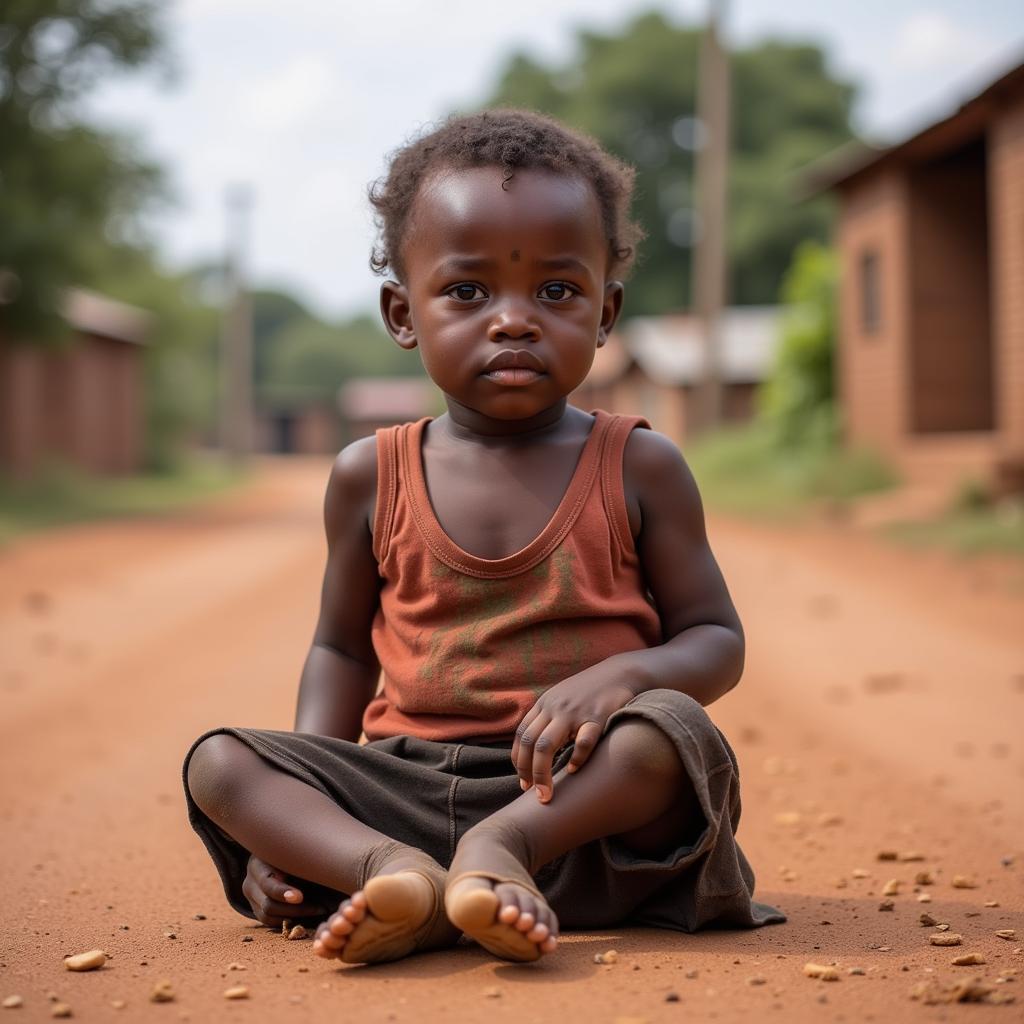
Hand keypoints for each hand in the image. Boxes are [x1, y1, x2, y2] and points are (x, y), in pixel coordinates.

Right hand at [241, 854, 327, 927]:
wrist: (275, 857)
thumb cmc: (290, 851)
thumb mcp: (292, 852)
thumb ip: (300, 860)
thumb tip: (322, 866)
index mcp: (258, 864)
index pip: (267, 883)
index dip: (283, 892)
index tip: (300, 897)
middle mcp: (250, 882)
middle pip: (268, 904)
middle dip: (295, 909)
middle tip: (320, 907)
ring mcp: (252, 898)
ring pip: (268, 916)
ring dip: (295, 916)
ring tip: (319, 909)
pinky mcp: (256, 909)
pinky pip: (270, 921)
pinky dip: (289, 920)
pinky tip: (308, 914)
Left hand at [511, 664, 639, 803]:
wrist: (619, 673)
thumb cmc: (589, 691)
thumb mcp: (561, 698)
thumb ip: (547, 718)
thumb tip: (534, 750)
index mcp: (544, 704)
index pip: (522, 735)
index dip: (518, 760)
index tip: (523, 781)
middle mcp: (555, 707)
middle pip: (530, 743)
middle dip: (527, 772)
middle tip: (531, 793)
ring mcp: (574, 712)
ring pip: (546, 745)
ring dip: (542, 773)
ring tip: (546, 794)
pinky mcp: (596, 717)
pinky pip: (582, 742)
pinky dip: (576, 758)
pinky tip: (575, 770)